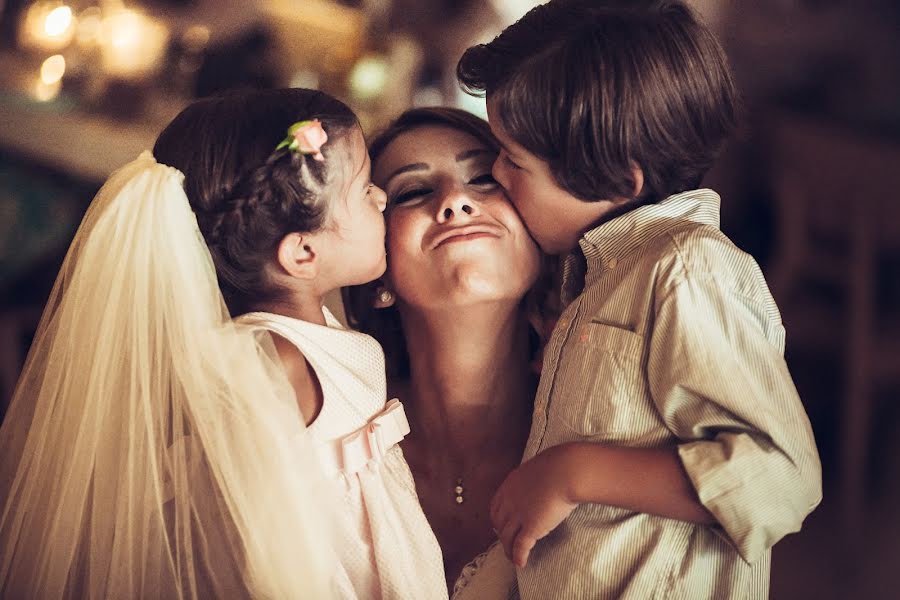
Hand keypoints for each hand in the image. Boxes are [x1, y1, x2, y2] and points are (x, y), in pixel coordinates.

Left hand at [490, 444, 578, 567]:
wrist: (567, 471)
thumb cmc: (560, 465)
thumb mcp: (540, 468)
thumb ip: (536, 478)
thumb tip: (545, 479)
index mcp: (511, 484)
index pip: (496, 506)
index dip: (497, 519)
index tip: (500, 526)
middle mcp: (510, 500)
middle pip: (499, 523)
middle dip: (502, 535)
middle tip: (507, 542)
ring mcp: (519, 514)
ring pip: (507, 537)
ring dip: (508, 550)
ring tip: (512, 557)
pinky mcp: (531, 527)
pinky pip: (520, 546)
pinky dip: (519, 556)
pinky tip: (521, 562)